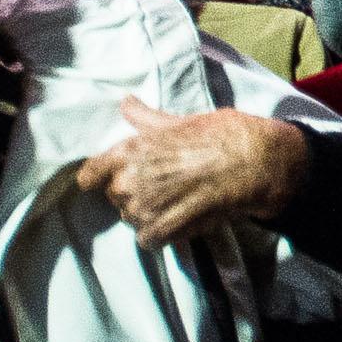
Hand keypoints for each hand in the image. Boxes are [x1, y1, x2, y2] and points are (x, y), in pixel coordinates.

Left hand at [76, 97, 308, 249]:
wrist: (252, 163)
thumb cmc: (221, 135)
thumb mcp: (181, 120)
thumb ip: (146, 118)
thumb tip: (125, 102)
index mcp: (129, 151)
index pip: (89, 175)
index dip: (101, 177)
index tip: (118, 177)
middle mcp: (128, 181)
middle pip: (115, 196)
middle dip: (135, 192)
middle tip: (167, 184)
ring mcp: (142, 209)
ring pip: (132, 218)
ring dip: (150, 214)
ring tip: (180, 200)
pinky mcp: (161, 231)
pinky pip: (148, 239)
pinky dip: (163, 233)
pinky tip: (184, 218)